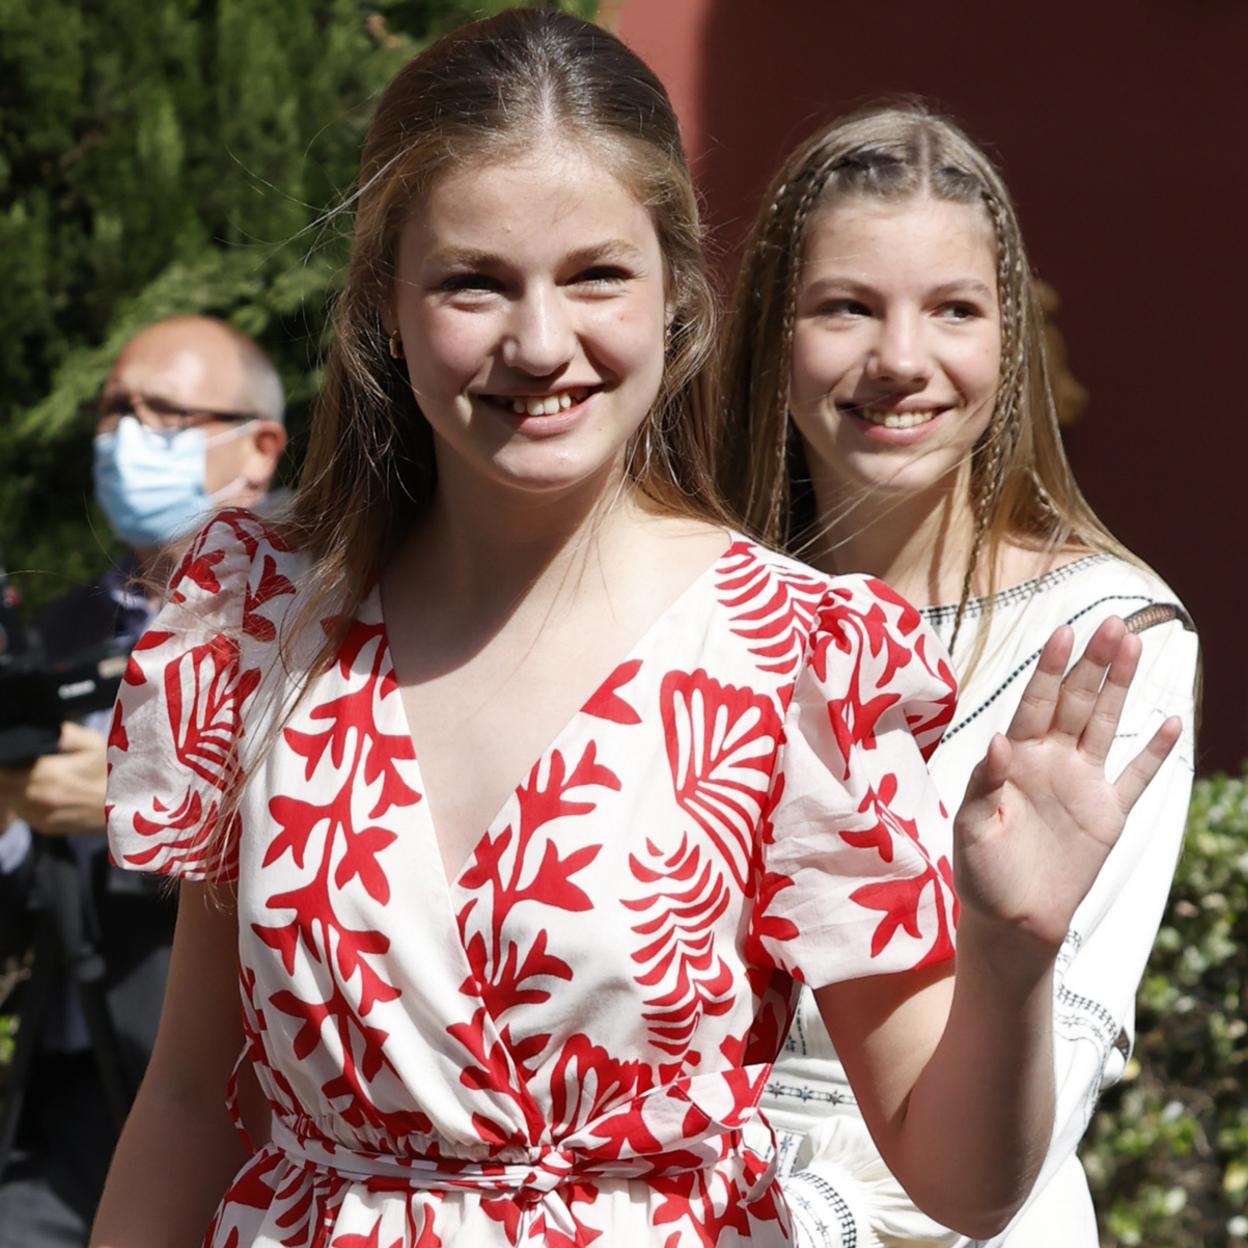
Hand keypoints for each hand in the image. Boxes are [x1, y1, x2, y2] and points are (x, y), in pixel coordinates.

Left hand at [0, 722, 108, 834]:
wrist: (132, 809)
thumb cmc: (115, 774)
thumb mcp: (95, 744)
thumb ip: (65, 733)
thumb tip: (42, 727)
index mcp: (47, 774)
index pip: (5, 768)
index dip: (7, 759)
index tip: (16, 751)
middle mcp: (38, 799)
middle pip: (3, 784)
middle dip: (9, 772)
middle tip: (29, 762)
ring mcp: (40, 817)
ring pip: (8, 799)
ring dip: (13, 787)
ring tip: (37, 775)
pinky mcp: (44, 828)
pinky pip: (21, 812)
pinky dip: (23, 801)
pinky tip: (42, 791)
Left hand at [953, 618, 1180, 956]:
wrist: (1010, 920)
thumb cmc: (980, 873)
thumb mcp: (972, 829)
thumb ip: (984, 784)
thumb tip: (999, 741)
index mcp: (1015, 759)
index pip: (1035, 703)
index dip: (1051, 669)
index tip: (1065, 632)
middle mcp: (1050, 761)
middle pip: (1076, 701)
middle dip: (1094, 663)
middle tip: (1113, 622)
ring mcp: (1081, 784)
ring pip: (1105, 724)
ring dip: (1121, 687)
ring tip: (1135, 645)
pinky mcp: (1108, 814)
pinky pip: (1136, 777)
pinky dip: (1154, 752)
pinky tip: (1170, 720)